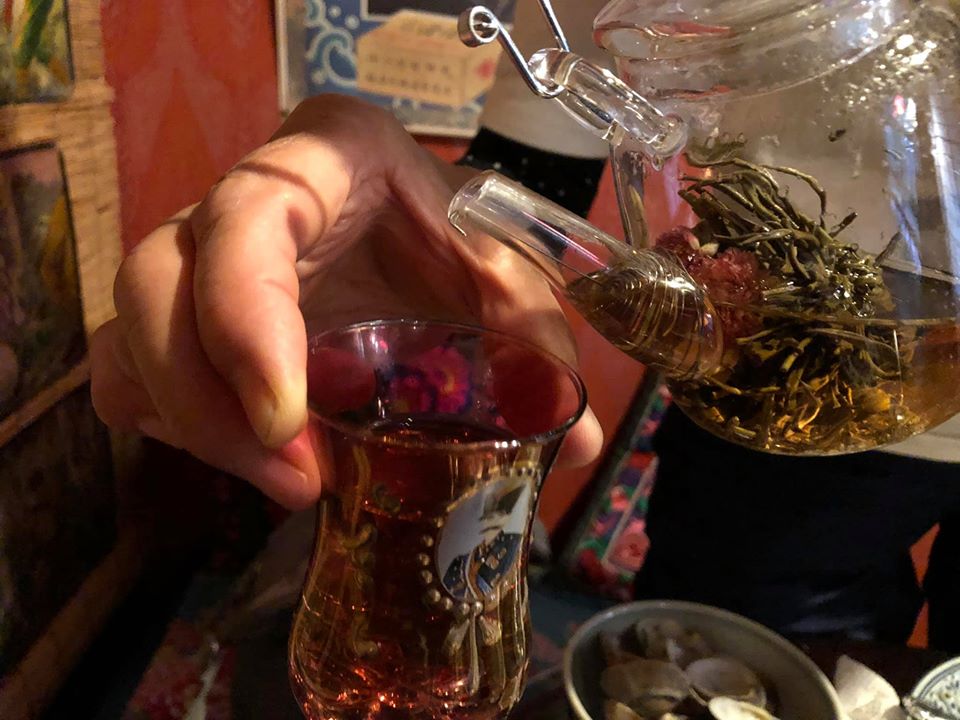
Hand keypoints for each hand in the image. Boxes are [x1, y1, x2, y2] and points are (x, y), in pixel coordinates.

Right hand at [90, 95, 601, 508]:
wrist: (408, 213)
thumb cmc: (451, 228)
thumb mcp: (501, 269)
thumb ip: (537, 337)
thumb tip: (572, 444)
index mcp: (319, 160)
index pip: (245, 218)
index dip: (248, 322)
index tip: (291, 421)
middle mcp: (237, 197)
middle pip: (156, 285)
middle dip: (209, 400)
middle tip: (295, 480)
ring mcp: (197, 254)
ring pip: (130, 333)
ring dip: (190, 424)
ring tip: (283, 481)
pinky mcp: (184, 310)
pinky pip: (130, 368)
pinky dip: (173, 423)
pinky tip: (247, 451)